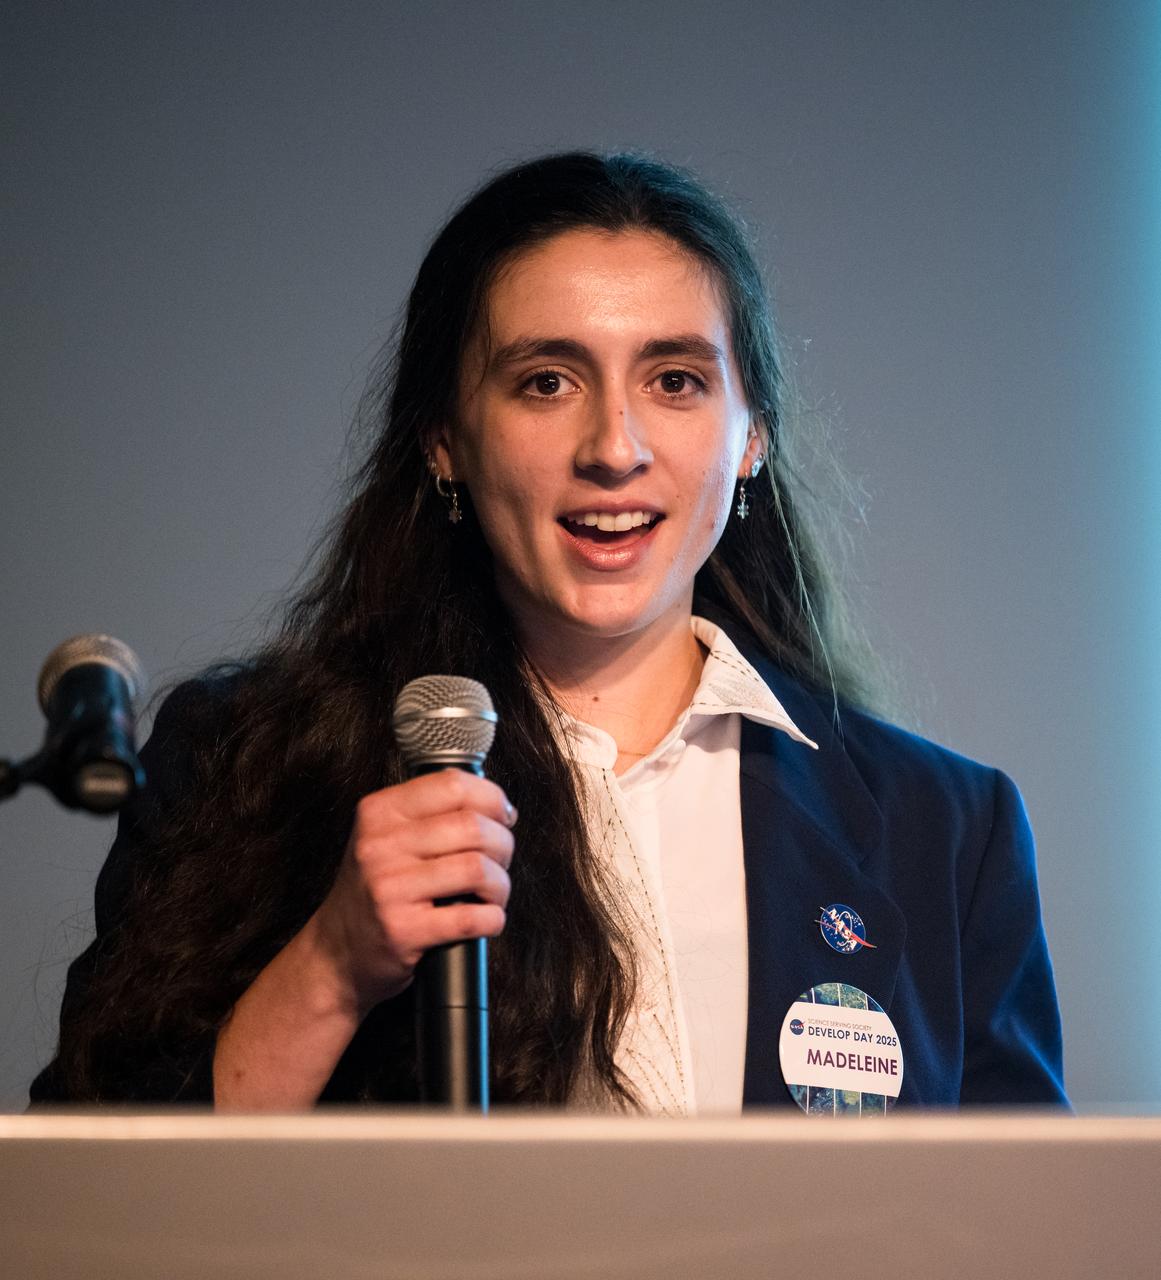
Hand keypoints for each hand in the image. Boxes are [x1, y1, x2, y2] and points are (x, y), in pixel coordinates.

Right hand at [311, 769, 516, 1017]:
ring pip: (478, 869)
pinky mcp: (402, 930)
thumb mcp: (386, 838)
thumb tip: (500, 808)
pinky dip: (492, 919)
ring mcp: (389, 887)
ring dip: (500, 885)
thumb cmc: (376, 891)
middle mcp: (380, 845)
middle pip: (473, 826)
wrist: (337, 952)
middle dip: (503, 845)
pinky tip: (486, 919)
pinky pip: (471, 918)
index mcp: (380, 812)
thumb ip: (432, 815)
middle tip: (500, 861)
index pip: (454, 784)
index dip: (492, 799)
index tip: (503, 817)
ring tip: (493, 894)